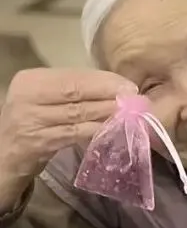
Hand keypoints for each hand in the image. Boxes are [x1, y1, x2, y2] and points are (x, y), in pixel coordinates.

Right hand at [0, 68, 137, 204]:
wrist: (6, 150)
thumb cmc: (33, 119)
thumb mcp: (46, 97)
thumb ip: (72, 89)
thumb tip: (113, 85)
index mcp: (31, 80)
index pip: (72, 77)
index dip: (103, 80)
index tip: (127, 84)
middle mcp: (28, 98)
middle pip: (75, 93)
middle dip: (107, 94)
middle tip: (133, 98)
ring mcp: (32, 121)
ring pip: (76, 114)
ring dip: (106, 113)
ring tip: (128, 112)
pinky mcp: (40, 143)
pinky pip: (74, 134)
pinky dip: (95, 130)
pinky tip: (113, 128)